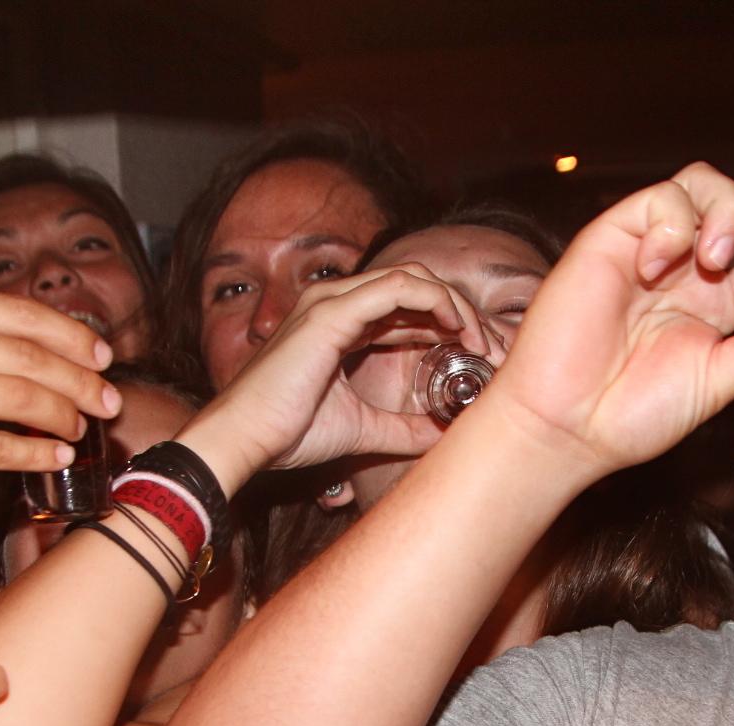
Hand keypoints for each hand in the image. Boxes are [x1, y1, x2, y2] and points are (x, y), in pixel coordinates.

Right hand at [0, 288, 120, 514]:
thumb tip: (66, 352)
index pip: (18, 314)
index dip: (71, 337)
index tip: (104, 358)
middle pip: (26, 357)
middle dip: (80, 381)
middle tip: (109, 402)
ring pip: (19, 399)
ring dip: (64, 416)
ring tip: (82, 428)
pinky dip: (36, 454)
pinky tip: (56, 456)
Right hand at [185, 265, 489, 485]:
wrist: (244, 439)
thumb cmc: (287, 433)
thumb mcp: (361, 430)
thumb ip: (401, 429)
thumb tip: (440, 439)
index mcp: (342, 326)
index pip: (407, 308)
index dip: (448, 325)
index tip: (478, 357)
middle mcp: (338, 304)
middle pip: (416, 285)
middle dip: (459, 311)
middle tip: (489, 347)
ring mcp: (334, 302)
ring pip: (414, 278)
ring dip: (455, 304)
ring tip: (479, 339)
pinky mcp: (333, 312)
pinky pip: (400, 287)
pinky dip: (436, 301)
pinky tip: (456, 328)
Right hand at [483, 164, 733, 478]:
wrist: (565, 427)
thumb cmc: (630, 414)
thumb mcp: (720, 381)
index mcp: (723, 303)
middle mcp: (692, 268)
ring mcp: (655, 249)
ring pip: (709, 183)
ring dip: (728, 209)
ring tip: (717, 259)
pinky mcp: (614, 236)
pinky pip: (660, 198)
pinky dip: (672, 223)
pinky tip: (658, 265)